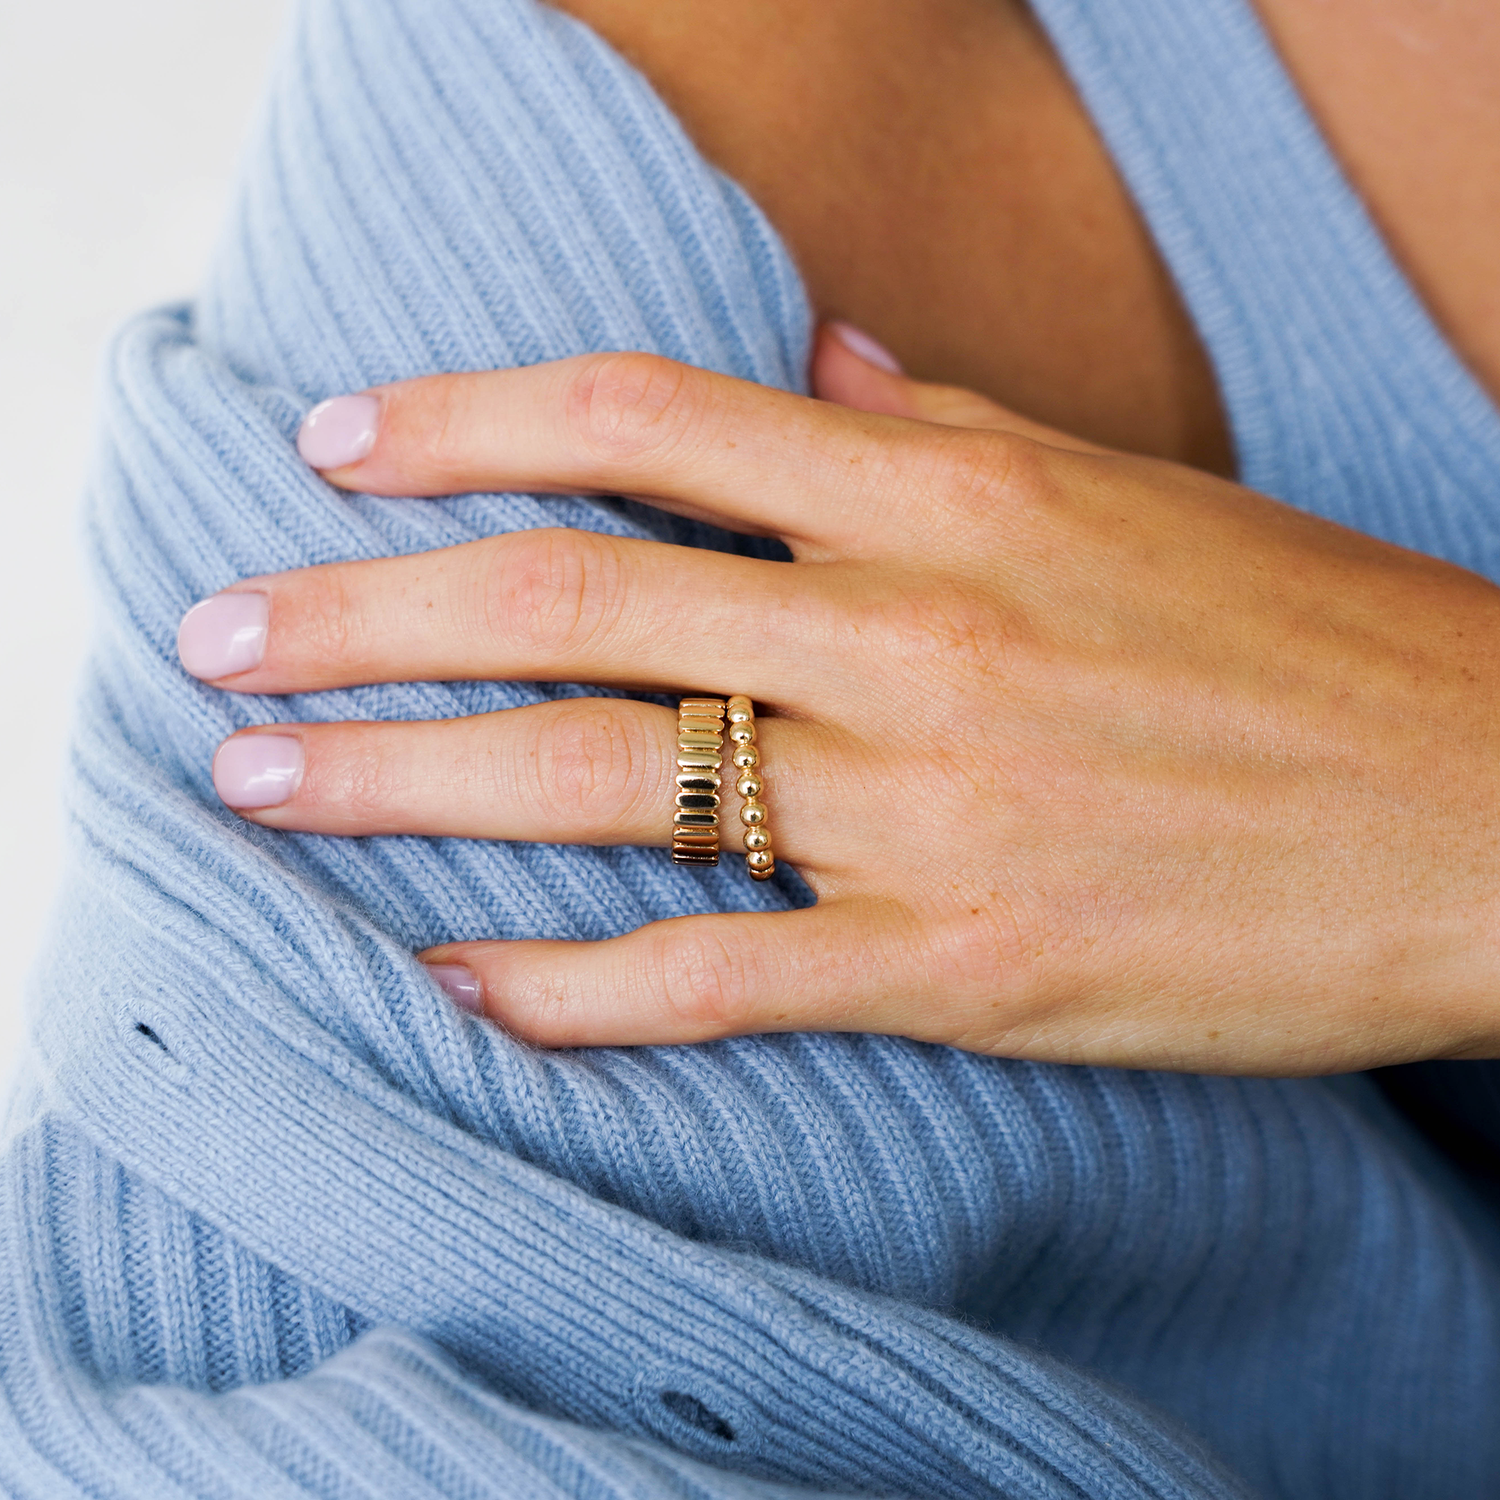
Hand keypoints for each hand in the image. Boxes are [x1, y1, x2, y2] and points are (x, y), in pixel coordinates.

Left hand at [177, 325, 1499, 1073]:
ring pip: (604, 782)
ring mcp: (934, 805)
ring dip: (403, 785)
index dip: (460, 422)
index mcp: (959, 492)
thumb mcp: (1134, 490)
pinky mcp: (966, 961)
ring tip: (262, 782)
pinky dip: (572, 986)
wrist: (1488, 809)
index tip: (332, 445)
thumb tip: (817, 364)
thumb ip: (949, 426)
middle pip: (568, 600)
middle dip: (359, 612)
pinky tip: (461, 983)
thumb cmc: (1314, 641)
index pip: (643, 419)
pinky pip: (719, 971)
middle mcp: (919, 631)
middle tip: (215, 632)